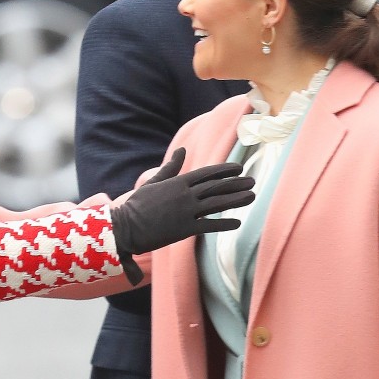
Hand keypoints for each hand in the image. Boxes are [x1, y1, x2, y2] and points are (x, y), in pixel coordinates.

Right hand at [111, 147, 254, 283]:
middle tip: (252, 181)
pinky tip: (238, 223)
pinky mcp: (184, 229)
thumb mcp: (153, 182)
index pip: (207, 174)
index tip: (238, 168)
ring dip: (236, 199)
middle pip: (216, 187)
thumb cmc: (137, 204)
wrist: (126, 226)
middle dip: (236, 184)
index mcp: (177, 182)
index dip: (224, 170)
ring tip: (252, 196)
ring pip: (217, 203)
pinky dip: (225, 224)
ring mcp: (186, 211)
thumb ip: (171, 168)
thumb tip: (182, 150)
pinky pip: (210, 226)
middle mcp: (185, 195)